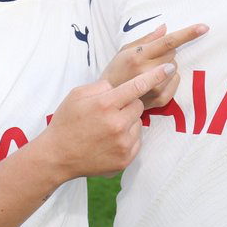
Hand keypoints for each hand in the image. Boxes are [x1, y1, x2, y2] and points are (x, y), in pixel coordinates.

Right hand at [44, 63, 174, 179]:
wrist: (57, 156)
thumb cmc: (66, 122)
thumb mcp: (77, 94)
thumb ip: (102, 86)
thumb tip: (118, 86)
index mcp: (105, 104)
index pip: (137, 86)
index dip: (155, 75)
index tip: (169, 68)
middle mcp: (117, 124)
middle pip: (138, 105)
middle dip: (128, 104)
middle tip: (111, 110)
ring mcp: (122, 143)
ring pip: (138, 122)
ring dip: (128, 122)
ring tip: (107, 128)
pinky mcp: (125, 159)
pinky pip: (136, 140)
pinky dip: (127, 138)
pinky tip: (109, 140)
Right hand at [102, 23, 208, 107]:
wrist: (109, 99)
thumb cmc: (117, 70)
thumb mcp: (125, 50)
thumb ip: (146, 39)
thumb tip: (165, 28)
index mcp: (138, 56)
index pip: (168, 42)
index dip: (187, 34)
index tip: (204, 27)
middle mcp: (147, 72)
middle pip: (173, 53)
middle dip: (165, 53)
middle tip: (149, 60)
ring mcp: (155, 87)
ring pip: (175, 67)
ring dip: (167, 66)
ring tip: (149, 73)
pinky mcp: (160, 99)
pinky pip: (176, 80)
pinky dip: (169, 78)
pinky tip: (155, 82)